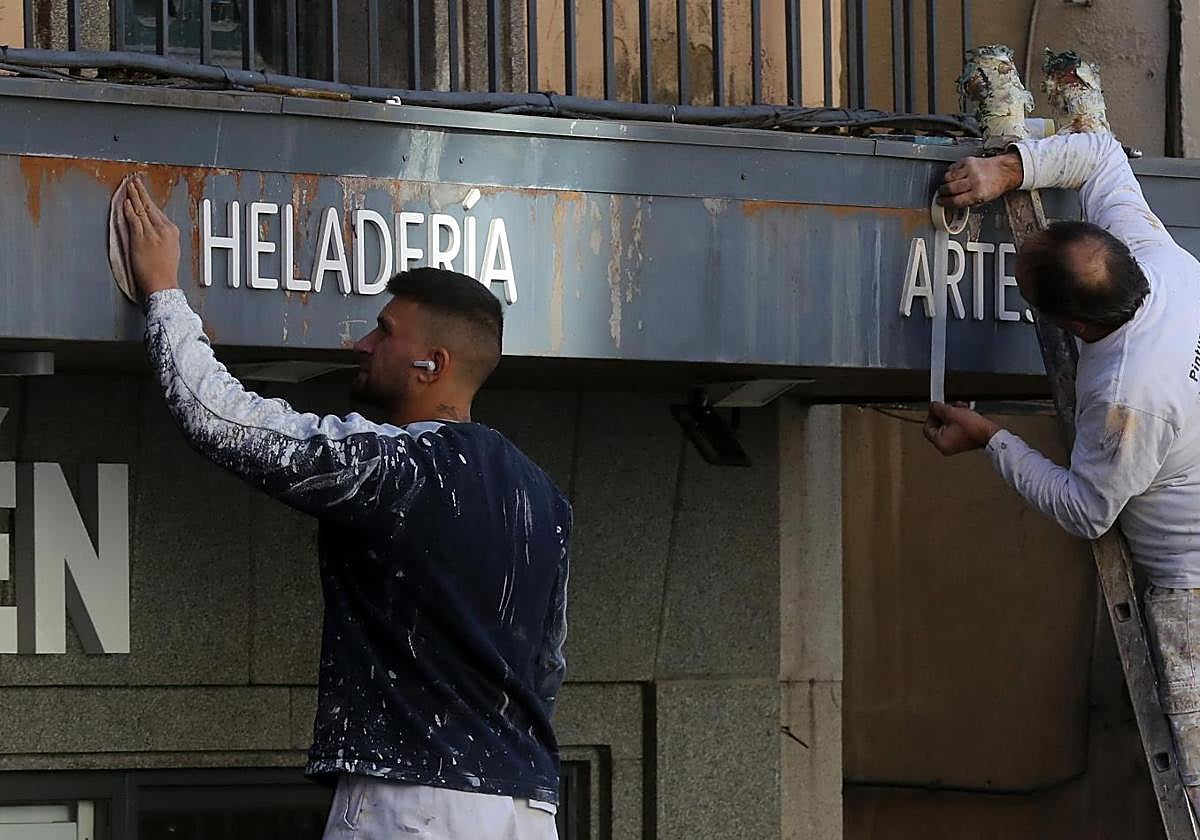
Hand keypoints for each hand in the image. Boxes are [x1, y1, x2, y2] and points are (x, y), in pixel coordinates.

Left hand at [122, 176, 179, 297]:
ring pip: (142, 209)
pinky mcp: (140, 239)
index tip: (144, 192)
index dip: (149, 199)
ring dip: (134, 196)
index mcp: (172, 232)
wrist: (162, 284)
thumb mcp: (171, 250)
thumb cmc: (165, 271)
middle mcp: (163, 230)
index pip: (158, 211)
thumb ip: (163, 237)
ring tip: (129, 186)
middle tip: (135, 181)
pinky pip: (134, 219)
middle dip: (141, 192)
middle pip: (150, 206)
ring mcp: (151, 233)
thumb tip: (154, 229)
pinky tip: (126, 202)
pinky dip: (129, 209)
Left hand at [923, 402, 1002, 455]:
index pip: (927, 427)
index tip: (936, 407)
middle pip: (938, 426)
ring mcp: (954, 445)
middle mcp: (945, 446)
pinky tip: (965, 412)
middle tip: (949, 406)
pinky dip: (959, 420)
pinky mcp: (963, 441)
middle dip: (944, 413)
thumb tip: (933, 406)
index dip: (931, 415)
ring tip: (960, 407)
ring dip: (953, 414)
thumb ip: (938, 408)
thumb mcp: (951, 412)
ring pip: (948, 425)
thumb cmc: (974, 428)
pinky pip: (956, 429)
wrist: (991, 433)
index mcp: (940, 442)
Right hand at [936, 152, 1023, 208]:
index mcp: (979, 194)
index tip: (940, 201)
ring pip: (948, 177)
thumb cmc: (995, 185)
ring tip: (946, 184)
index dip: (944, 202)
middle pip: (950, 188)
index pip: (955, 200)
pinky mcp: (968, 161)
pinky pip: (951, 168)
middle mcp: (974, 181)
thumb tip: (951, 203)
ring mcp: (971, 169)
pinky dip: (949, 173)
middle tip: (941, 193)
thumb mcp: (983, 200)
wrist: (1004, 170)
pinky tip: (952, 176)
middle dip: (942, 192)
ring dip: (944, 182)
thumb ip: (967, 202)